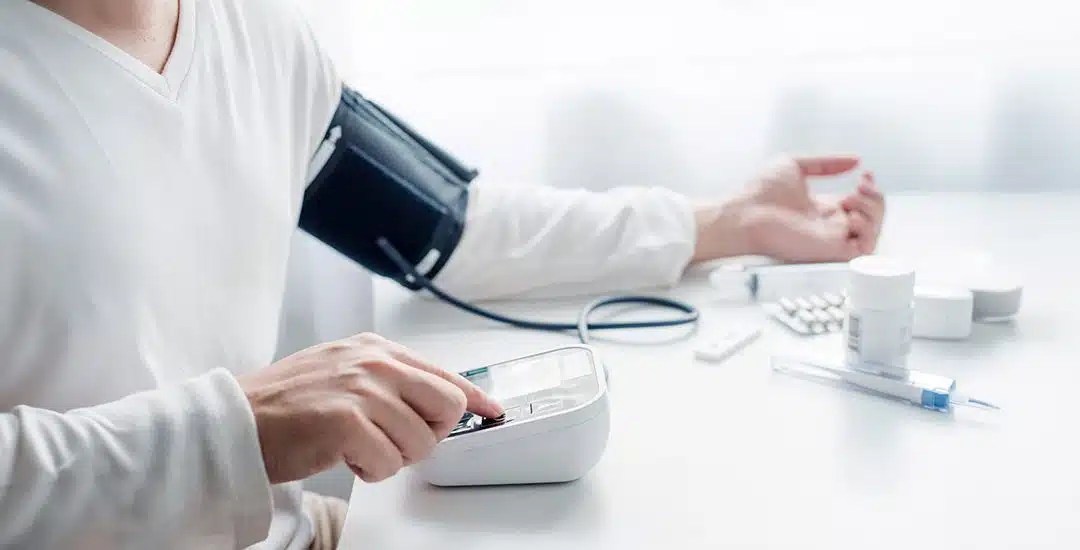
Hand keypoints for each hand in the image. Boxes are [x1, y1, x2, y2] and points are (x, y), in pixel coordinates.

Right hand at [237, 332, 502, 483]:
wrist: (234, 421)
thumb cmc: (285, 405)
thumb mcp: (343, 373)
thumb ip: (388, 381)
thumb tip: (434, 402)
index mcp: (376, 348)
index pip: (445, 373)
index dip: (474, 397)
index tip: (492, 410)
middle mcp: (373, 361)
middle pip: (448, 405)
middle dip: (430, 434)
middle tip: (395, 441)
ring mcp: (361, 388)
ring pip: (421, 442)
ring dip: (392, 458)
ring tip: (357, 448)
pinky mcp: (346, 420)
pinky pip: (389, 462)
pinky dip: (371, 471)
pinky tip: (344, 458)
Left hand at [692, 154, 884, 262]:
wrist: (744, 212)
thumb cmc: (761, 192)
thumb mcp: (797, 165)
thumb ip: (826, 164)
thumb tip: (855, 159)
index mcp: (824, 208)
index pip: (861, 203)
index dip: (871, 188)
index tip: (864, 172)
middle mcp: (831, 225)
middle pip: (873, 218)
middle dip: (876, 198)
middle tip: (859, 186)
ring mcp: (832, 239)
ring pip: (873, 233)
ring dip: (873, 212)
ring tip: (851, 198)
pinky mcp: (830, 251)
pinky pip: (863, 250)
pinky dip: (867, 231)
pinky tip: (850, 216)